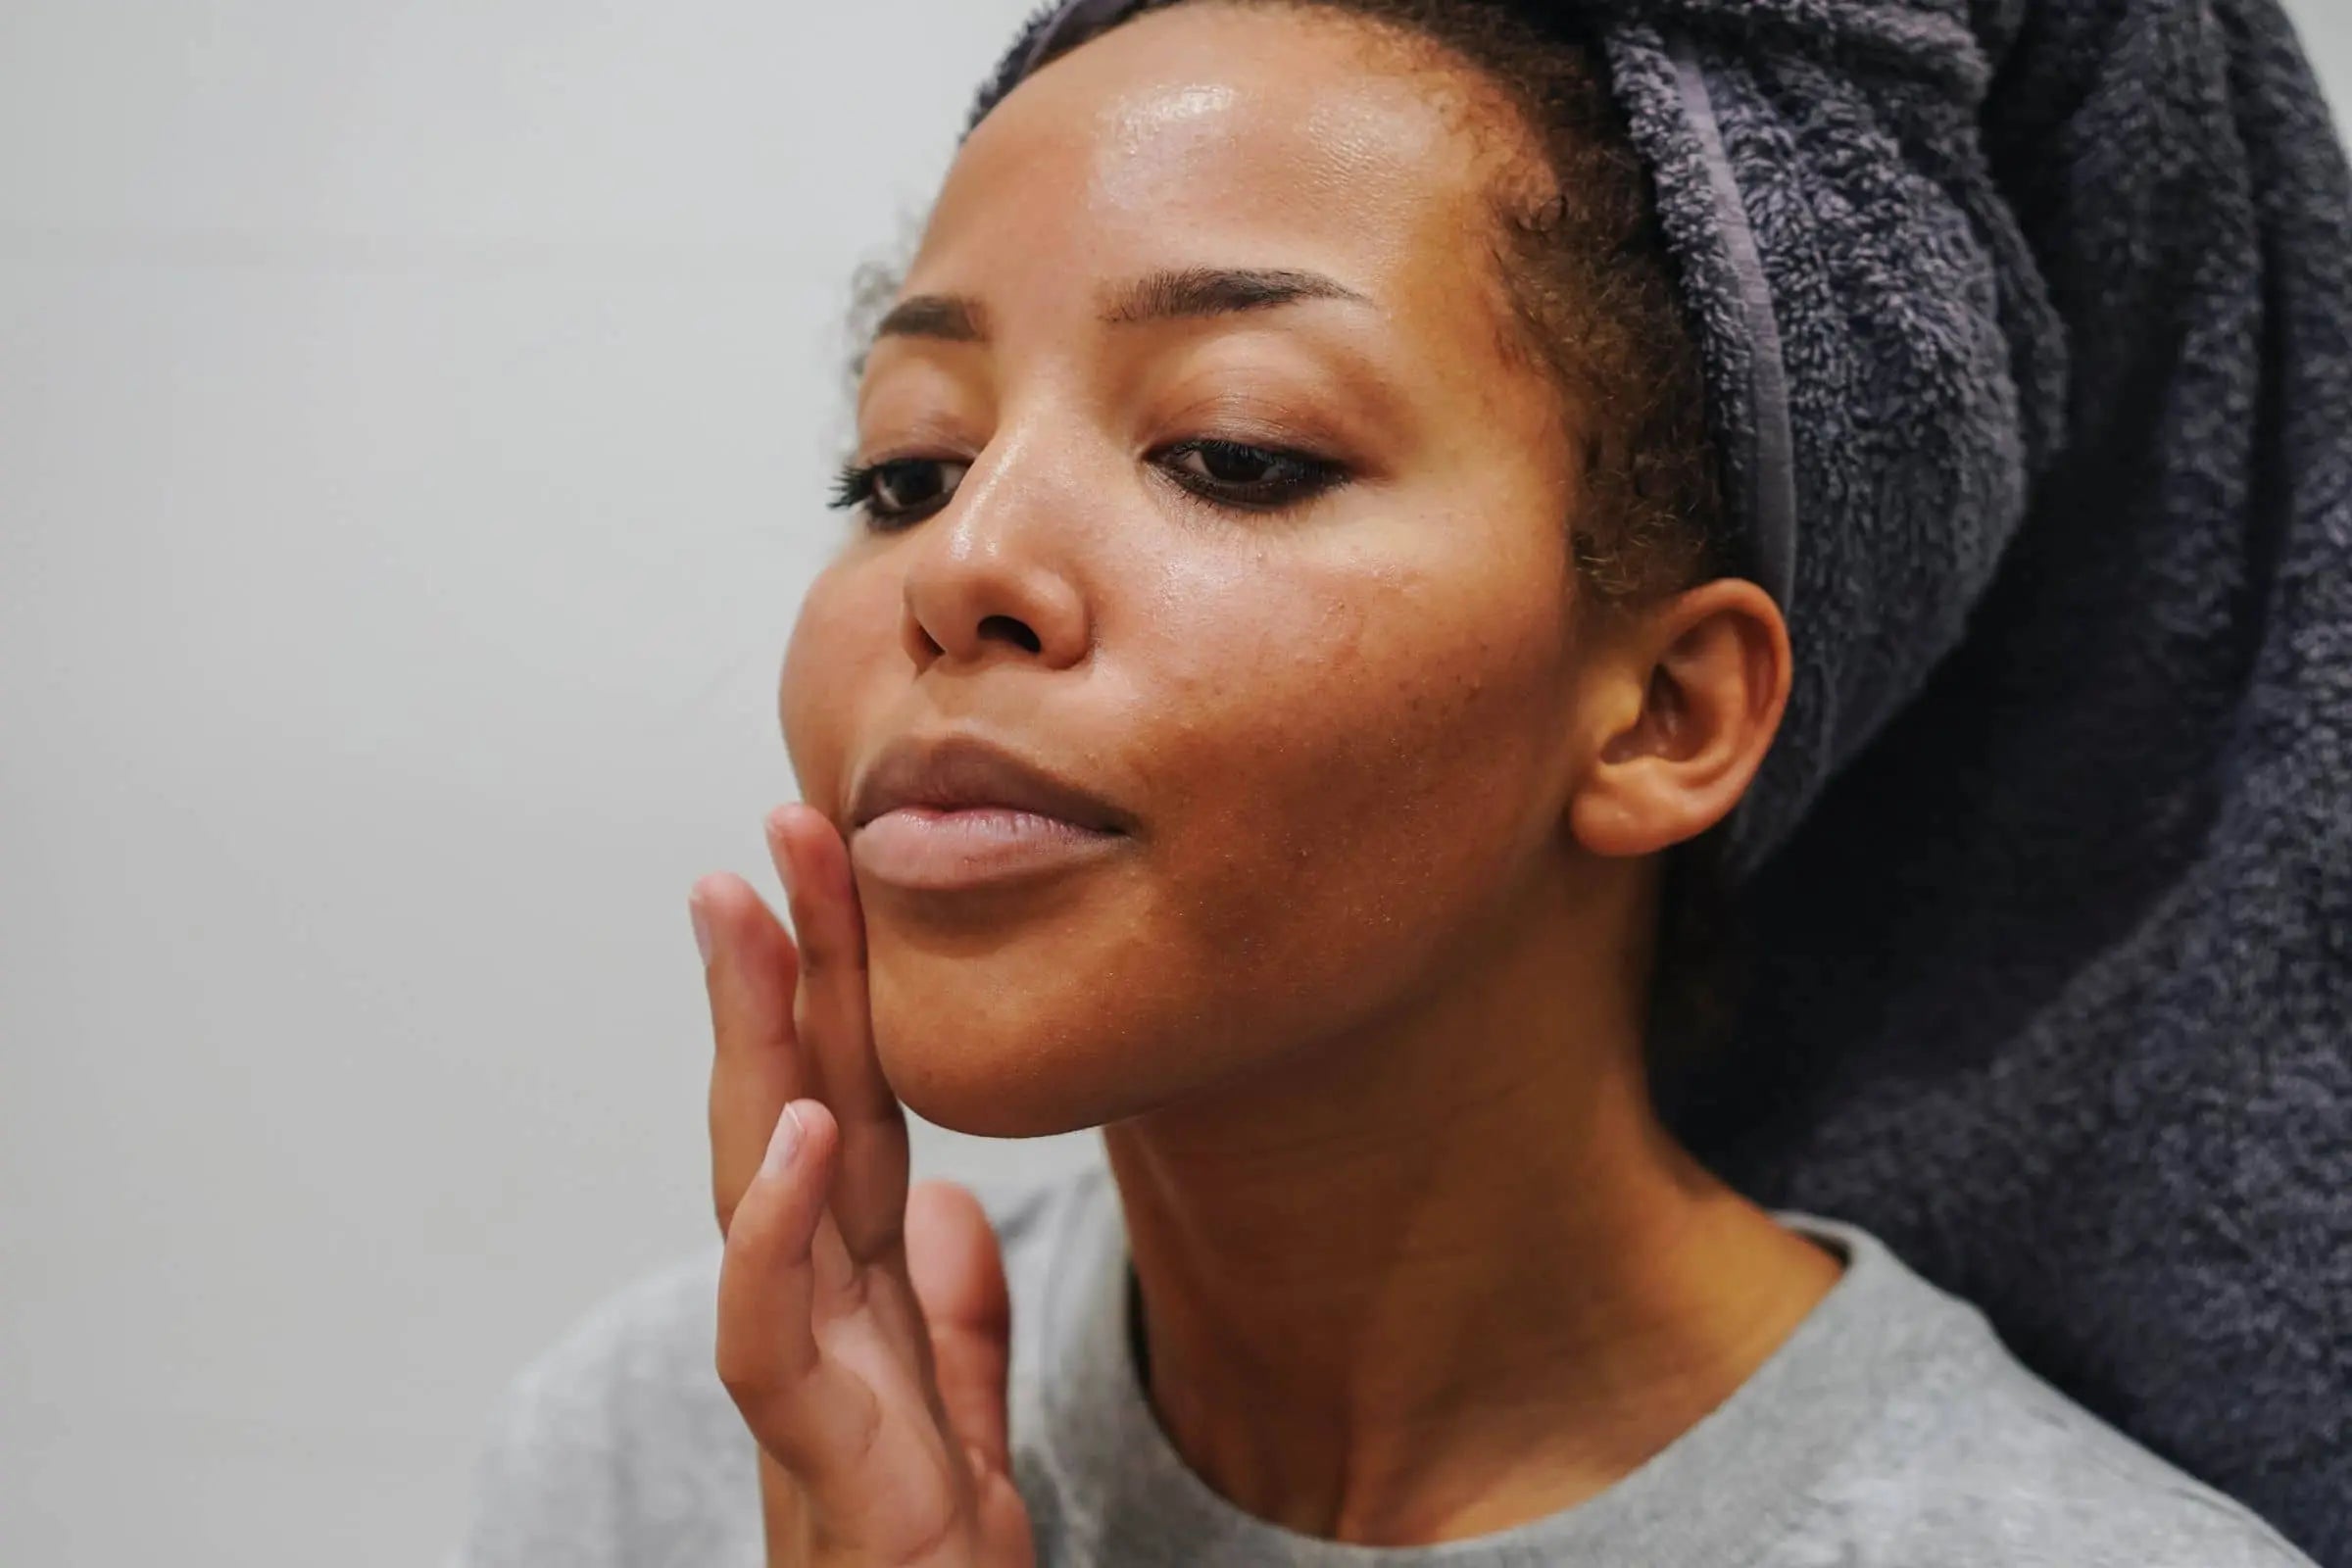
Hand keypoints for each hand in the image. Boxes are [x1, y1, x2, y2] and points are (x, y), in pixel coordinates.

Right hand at [691, 803, 1034, 1566]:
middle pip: (791, 1112)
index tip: (834, 860)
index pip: (853, 1109)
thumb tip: (954, 1209)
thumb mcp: (962, 1426)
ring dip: (749, 1046)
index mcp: (856, 1300)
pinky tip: (796, 1130)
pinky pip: (773, 1338)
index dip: (841, 990)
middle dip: (778, 971)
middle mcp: (815, 1318)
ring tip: (745, 915)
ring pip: (757, 1187)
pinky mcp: (820, 1462)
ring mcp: (804, 1383)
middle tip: (770, 835)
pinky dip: (773, 1230)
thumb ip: (953, 1324)